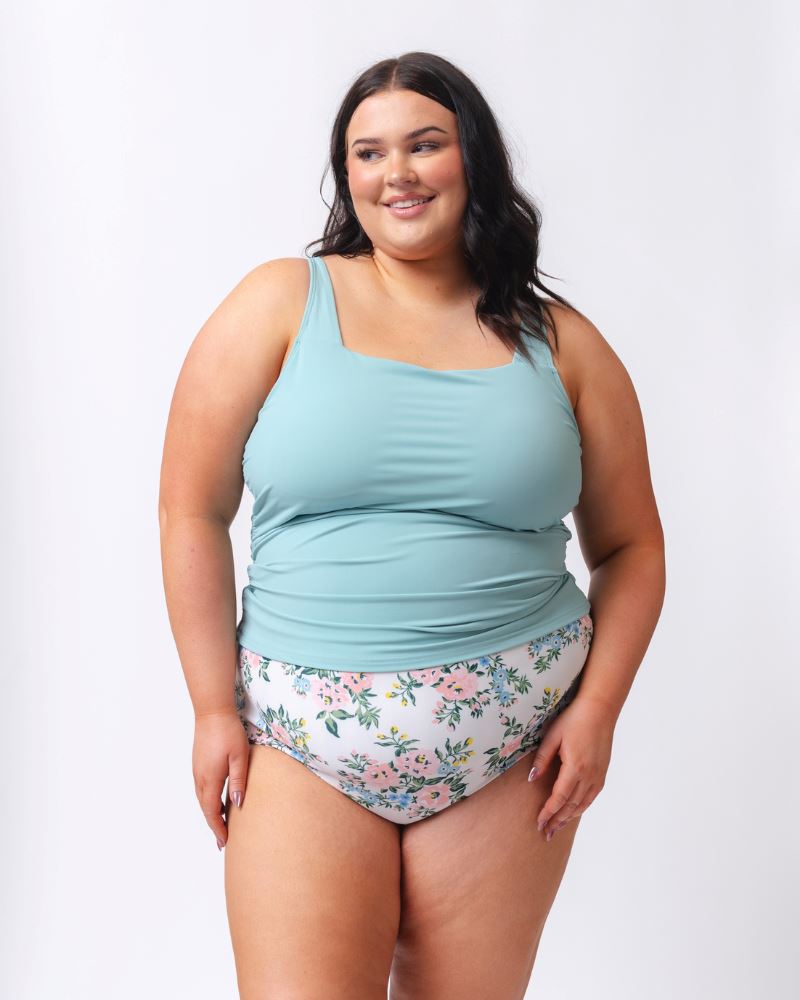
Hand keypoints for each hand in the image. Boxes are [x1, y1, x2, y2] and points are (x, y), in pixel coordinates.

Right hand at [192, 709, 249, 849]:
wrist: (212, 712)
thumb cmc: (228, 732)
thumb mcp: (240, 756)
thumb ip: (238, 781)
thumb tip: (236, 804)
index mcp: (210, 779)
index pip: (212, 812)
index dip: (218, 828)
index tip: (224, 842)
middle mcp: (200, 778)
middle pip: (205, 808)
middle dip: (213, 825)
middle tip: (222, 841)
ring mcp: (197, 770)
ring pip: (201, 799)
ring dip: (209, 813)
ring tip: (220, 825)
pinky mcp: (198, 763)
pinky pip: (201, 789)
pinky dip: (207, 801)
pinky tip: (215, 801)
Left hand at [528, 695, 615, 840]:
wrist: (600, 709)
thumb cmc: (574, 719)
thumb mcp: (552, 736)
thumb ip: (542, 759)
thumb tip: (531, 779)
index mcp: (575, 767)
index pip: (559, 798)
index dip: (548, 812)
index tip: (539, 823)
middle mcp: (589, 775)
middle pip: (571, 806)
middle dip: (557, 820)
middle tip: (546, 833)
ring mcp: (598, 775)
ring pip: (583, 804)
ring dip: (569, 817)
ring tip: (557, 827)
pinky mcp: (603, 772)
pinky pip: (592, 797)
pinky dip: (581, 807)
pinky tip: (574, 811)